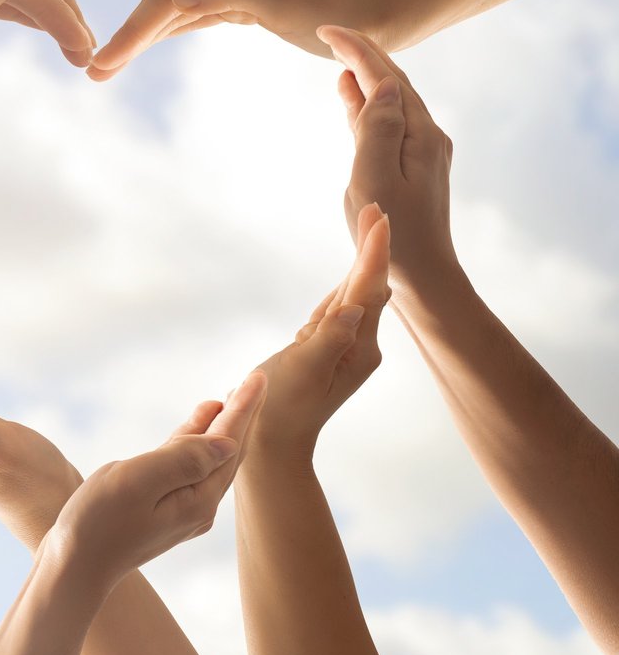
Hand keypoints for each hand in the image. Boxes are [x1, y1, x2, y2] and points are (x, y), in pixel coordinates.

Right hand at [43, 371, 268, 583]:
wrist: (73, 567)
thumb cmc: (97, 522)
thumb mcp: (137, 482)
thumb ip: (183, 459)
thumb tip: (225, 443)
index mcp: (198, 498)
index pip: (229, 443)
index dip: (244, 408)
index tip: (261, 377)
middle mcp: (198, 507)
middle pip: (226, 452)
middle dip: (239, 417)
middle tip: (254, 382)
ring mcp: (179, 511)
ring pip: (206, 460)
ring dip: (216, 429)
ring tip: (225, 399)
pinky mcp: (159, 511)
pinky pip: (184, 469)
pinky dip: (191, 445)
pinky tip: (191, 431)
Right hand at [86, 0, 403, 80]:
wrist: (381, 14)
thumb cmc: (339, 11)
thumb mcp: (285, 2)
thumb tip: (172, 0)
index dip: (132, 33)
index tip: (102, 65)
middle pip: (160, 1)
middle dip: (126, 37)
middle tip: (93, 73)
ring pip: (170, 11)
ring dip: (138, 39)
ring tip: (105, 68)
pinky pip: (190, 18)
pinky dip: (163, 35)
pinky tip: (142, 49)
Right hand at [250, 205, 392, 453]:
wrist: (274, 445)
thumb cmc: (281, 409)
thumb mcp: (303, 371)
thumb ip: (329, 337)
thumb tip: (354, 306)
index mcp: (358, 348)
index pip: (368, 289)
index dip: (372, 251)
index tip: (379, 218)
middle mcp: (359, 346)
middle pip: (366, 288)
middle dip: (371, 248)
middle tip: (376, 209)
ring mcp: (345, 350)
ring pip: (352, 298)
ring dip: (360, 264)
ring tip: (372, 230)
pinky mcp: (327, 354)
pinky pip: (336, 314)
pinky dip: (341, 290)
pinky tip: (349, 281)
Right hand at [318, 25, 462, 300]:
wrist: (422, 278)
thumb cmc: (393, 235)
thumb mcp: (376, 179)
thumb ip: (378, 128)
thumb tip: (382, 84)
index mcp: (419, 134)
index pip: (385, 77)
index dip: (356, 49)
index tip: (327, 29)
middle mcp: (425, 136)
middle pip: (392, 81)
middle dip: (362, 53)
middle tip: (330, 31)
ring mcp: (419, 151)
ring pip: (389, 100)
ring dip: (364, 75)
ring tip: (339, 57)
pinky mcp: (409, 167)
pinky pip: (385, 123)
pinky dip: (365, 104)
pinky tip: (350, 98)